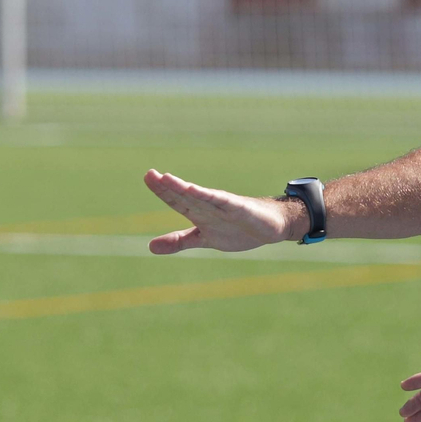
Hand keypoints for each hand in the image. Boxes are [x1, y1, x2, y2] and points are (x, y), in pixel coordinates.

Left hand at [143, 169, 299, 253]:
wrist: (272, 226)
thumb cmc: (237, 229)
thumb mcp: (203, 239)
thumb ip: (178, 241)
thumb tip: (150, 247)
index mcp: (198, 212)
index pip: (176, 200)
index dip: (162, 190)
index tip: (148, 176)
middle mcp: (208, 206)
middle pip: (184, 195)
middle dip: (167, 186)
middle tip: (150, 174)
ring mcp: (223, 206)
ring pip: (200, 196)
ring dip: (183, 188)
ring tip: (167, 179)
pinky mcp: (239, 208)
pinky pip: (221, 201)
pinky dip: (208, 196)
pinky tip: (195, 190)